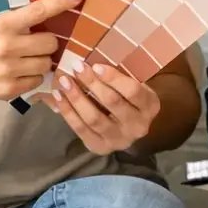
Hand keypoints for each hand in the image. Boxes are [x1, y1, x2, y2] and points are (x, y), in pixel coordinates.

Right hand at [0, 0, 79, 101]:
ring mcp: (8, 70)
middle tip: (35, 44)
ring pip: (46, 64)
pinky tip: (19, 73)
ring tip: (25, 60)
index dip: (60, 3)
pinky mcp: (9, 89)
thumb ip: (18, 24)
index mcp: (2, 25)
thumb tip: (51, 19)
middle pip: (50, 43)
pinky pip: (38, 81)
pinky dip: (33, 76)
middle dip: (47, 43)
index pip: (37, 11)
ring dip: (41, 61)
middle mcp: (6, 46)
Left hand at [39, 63, 160, 155]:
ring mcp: (119, 140)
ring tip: (64, 81)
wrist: (129, 125)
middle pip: (112, 103)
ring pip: (94, 118)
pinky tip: (58, 97)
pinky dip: (67, 112)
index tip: (96, 66)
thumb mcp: (133, 83)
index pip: (133, 91)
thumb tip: (90, 59)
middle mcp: (138, 126)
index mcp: (150, 106)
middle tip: (76, 67)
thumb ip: (119, 75)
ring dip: (76, 98)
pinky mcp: (101, 147)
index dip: (113, 78)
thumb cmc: (128, 96)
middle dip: (91, 83)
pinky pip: (81, 129)